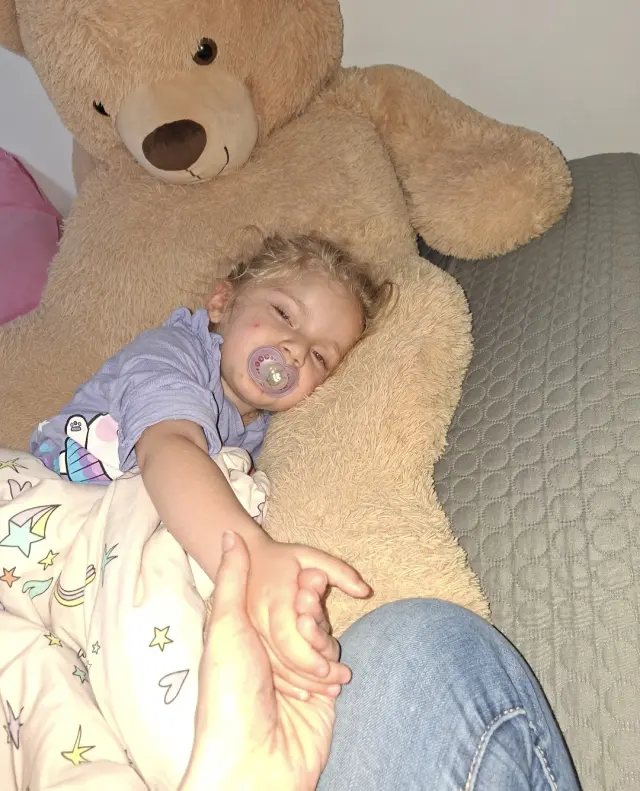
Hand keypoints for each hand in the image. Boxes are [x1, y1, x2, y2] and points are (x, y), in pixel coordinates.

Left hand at [180, 532, 338, 790]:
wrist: (251, 761)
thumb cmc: (229, 691)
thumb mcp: (226, 626)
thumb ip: (233, 578)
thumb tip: (227, 534)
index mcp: (246, 637)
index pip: (278, 599)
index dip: (294, 588)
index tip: (304, 576)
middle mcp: (271, 654)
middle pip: (303, 617)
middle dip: (310, 612)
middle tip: (310, 609)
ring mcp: (298, 676)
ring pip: (323, 639)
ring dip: (322, 640)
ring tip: (316, 647)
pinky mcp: (322, 697)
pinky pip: (335, 667)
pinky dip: (333, 665)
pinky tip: (332, 670)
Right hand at [245, 532, 369, 696]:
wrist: (247, 560)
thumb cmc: (285, 559)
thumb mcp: (312, 556)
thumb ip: (339, 572)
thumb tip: (365, 592)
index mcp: (273, 595)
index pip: (285, 633)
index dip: (305, 655)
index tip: (329, 668)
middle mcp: (256, 617)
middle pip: (281, 656)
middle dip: (310, 675)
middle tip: (339, 686)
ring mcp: (249, 632)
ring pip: (273, 667)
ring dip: (302, 684)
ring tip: (330, 691)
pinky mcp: (247, 642)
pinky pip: (265, 668)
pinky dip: (286, 685)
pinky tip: (306, 694)